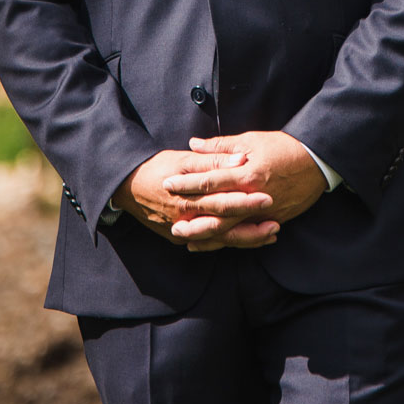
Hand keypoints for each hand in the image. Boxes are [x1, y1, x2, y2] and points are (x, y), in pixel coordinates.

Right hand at [114, 148, 276, 248]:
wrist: (126, 188)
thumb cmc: (156, 168)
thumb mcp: (182, 159)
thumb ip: (212, 161)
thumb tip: (240, 159)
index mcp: (187, 197)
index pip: (222, 201)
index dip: (245, 201)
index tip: (268, 197)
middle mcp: (186, 219)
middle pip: (223, 225)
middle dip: (251, 226)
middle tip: (277, 223)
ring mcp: (182, 231)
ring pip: (219, 239)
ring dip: (245, 239)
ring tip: (270, 235)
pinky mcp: (180, 237)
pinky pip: (208, 244)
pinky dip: (228, 243)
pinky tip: (248, 241)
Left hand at [162, 131, 328, 252]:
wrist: (318, 162)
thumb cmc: (284, 147)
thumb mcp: (252, 140)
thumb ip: (221, 145)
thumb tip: (194, 144)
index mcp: (246, 173)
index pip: (210, 181)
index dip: (187, 183)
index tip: (168, 184)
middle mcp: (253, 196)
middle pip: (216, 211)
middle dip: (191, 216)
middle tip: (171, 221)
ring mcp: (264, 212)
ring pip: (230, 229)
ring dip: (206, 235)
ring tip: (186, 238)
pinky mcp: (273, 220)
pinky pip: (247, 235)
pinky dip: (229, 241)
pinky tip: (215, 243)